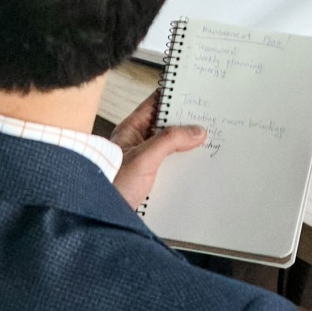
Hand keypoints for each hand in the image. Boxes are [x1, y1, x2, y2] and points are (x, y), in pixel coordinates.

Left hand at [109, 89, 206, 211]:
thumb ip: (169, 140)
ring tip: (210, 141)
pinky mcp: (150, 180)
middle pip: (166, 126)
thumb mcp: (143, 158)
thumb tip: (196, 130)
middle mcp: (138, 143)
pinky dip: (184, 165)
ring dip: (187, 146)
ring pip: (170, 147)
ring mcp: (144, 161)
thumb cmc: (111, 185)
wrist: (101, 218)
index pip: (155, 103)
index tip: (196, 92)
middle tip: (210, 118)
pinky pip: (170, 167)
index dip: (174, 95)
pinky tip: (198, 166)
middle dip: (186, 123)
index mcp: (131, 130)